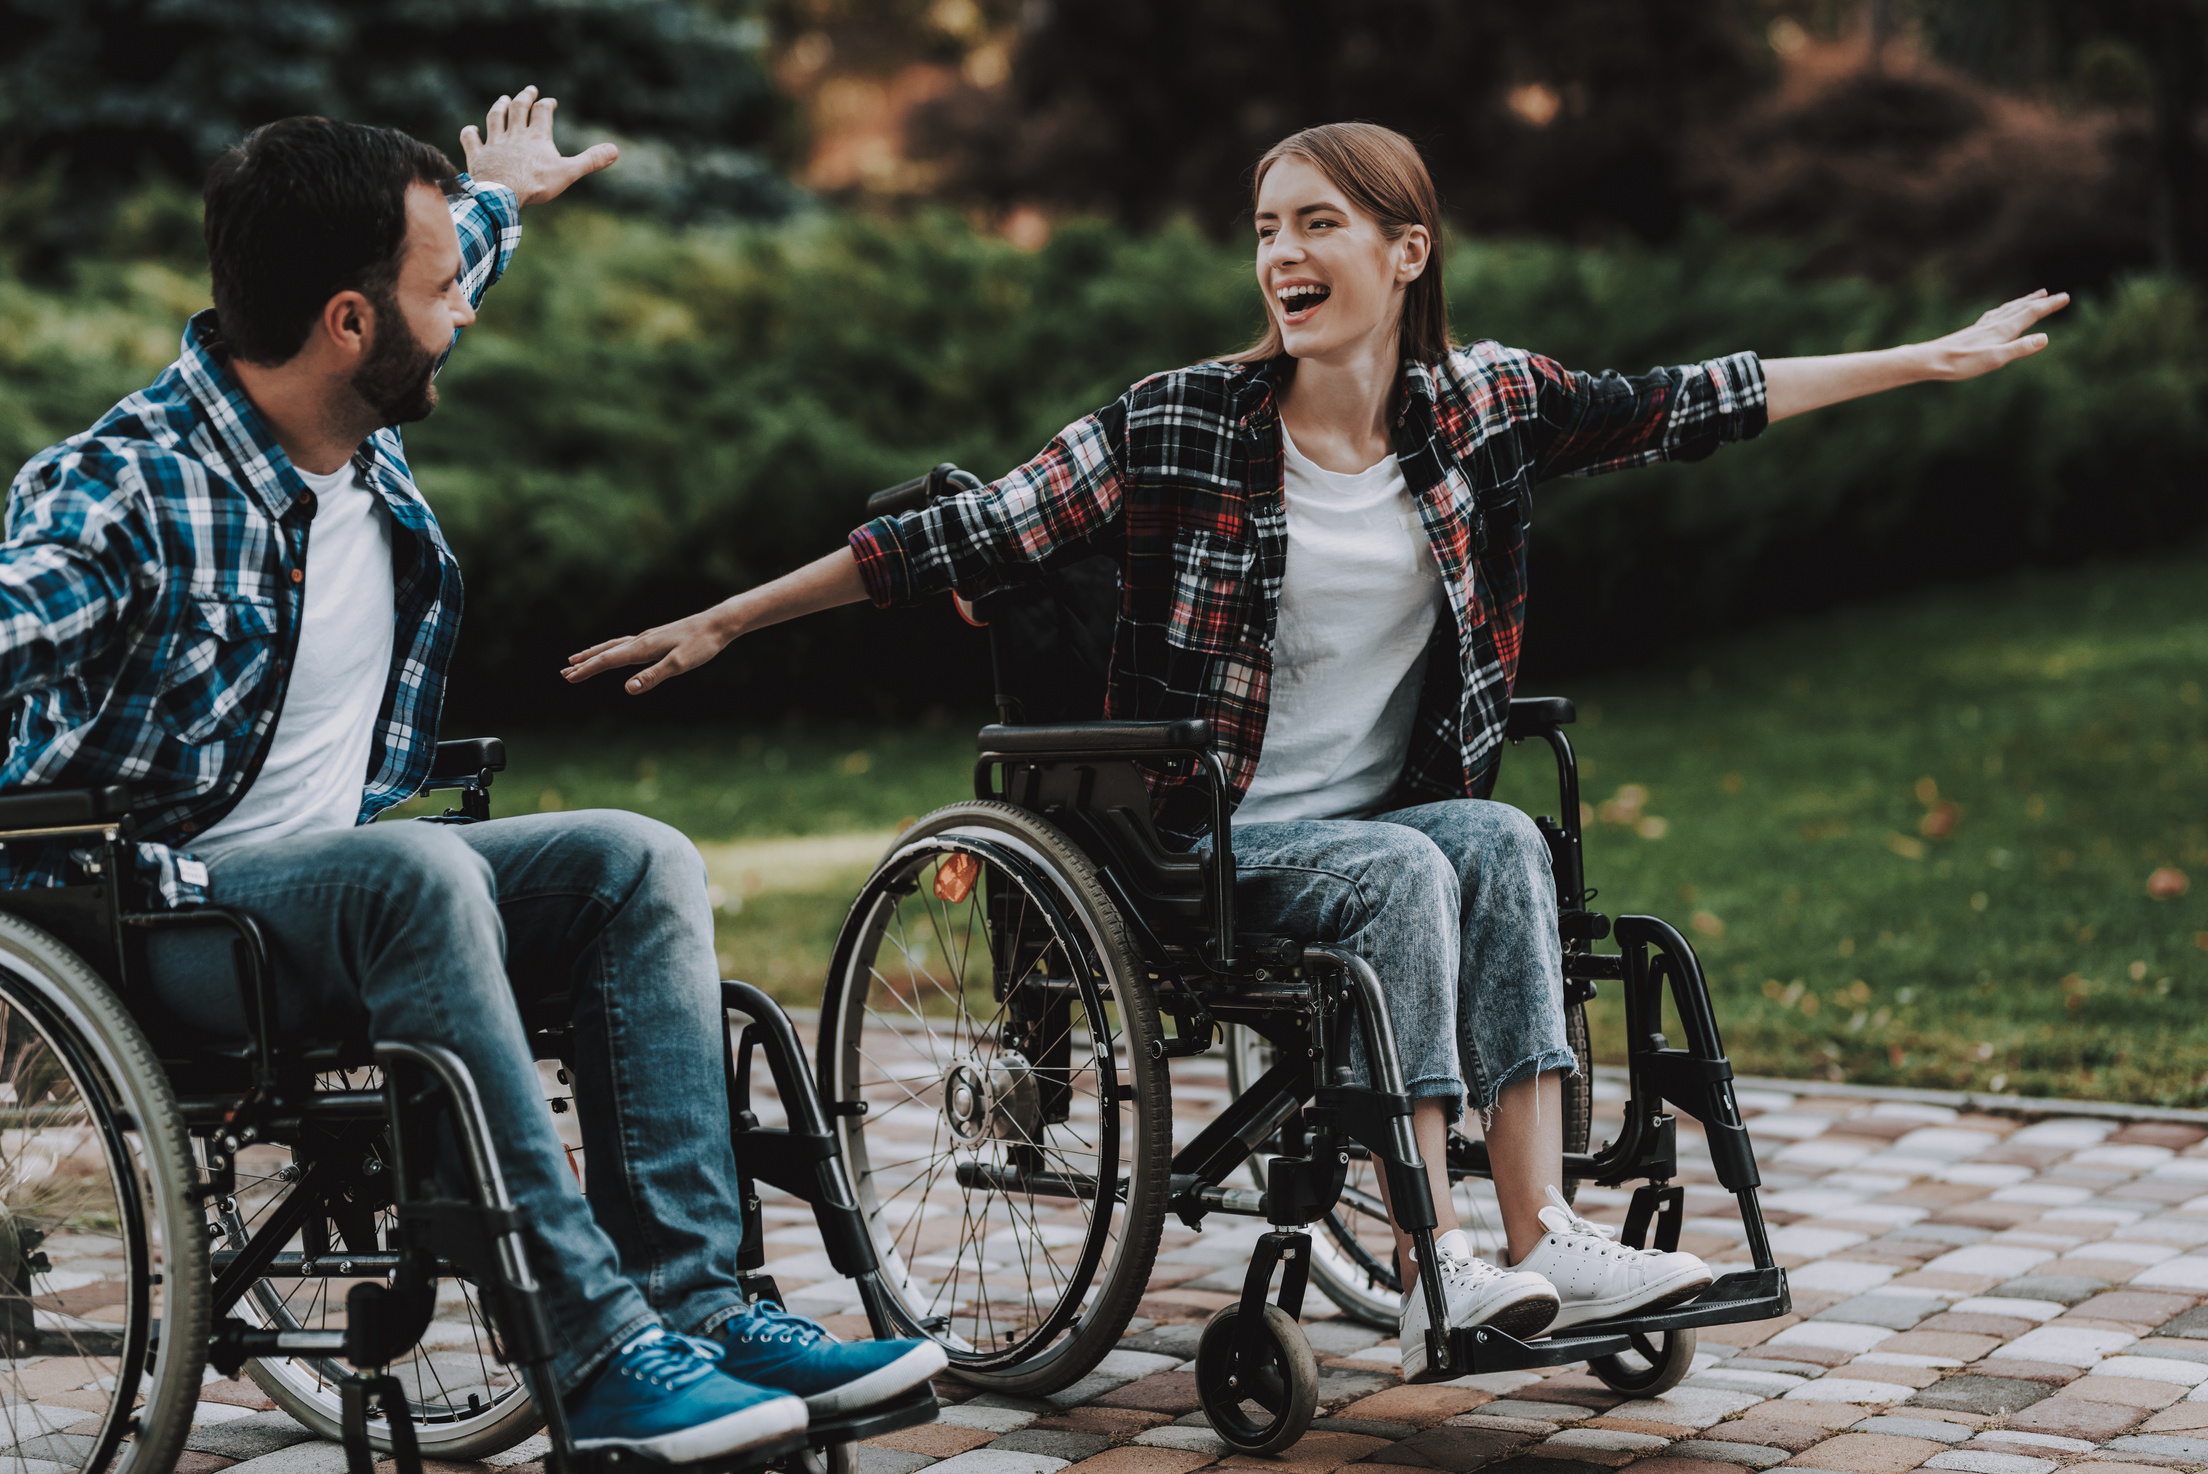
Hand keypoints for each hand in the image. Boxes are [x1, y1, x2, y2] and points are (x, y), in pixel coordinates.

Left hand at [460, 86, 618, 207]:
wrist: (502, 194)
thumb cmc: (536, 183)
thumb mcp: (568, 172)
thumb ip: (590, 160)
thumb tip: (615, 150)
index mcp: (537, 136)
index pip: (542, 113)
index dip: (547, 104)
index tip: (550, 101)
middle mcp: (514, 134)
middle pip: (518, 109)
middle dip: (524, 97)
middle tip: (529, 90)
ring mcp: (494, 144)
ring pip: (495, 118)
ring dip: (499, 107)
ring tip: (503, 99)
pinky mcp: (478, 156)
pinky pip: (471, 141)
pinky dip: (470, 134)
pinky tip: (471, 129)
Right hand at [564, 610, 736, 695]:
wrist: (717, 624)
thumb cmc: (701, 645)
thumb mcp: (679, 665)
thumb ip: (653, 677)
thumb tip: (628, 689)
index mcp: (643, 647)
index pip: (608, 660)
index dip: (588, 670)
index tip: (569, 678)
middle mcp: (641, 640)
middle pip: (606, 651)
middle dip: (585, 663)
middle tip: (564, 672)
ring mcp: (648, 638)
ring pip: (614, 646)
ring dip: (595, 654)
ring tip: (577, 659)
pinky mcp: (656, 638)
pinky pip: (625, 644)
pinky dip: (612, 649)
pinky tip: (615, 652)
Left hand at [1922, 289, 2069, 381]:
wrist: (1930, 360)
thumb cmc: (1962, 363)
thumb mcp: (1995, 359)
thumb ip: (2020, 349)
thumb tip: (2045, 338)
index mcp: (2003, 330)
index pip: (2031, 313)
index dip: (2050, 305)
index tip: (2066, 296)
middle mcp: (1993, 325)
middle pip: (2021, 308)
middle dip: (2040, 302)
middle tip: (2055, 294)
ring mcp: (1982, 328)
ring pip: (2007, 310)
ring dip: (2023, 302)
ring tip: (2034, 296)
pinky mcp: (1972, 333)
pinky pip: (1993, 316)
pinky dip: (2003, 310)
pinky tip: (1998, 314)